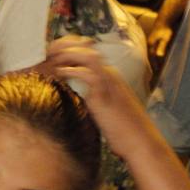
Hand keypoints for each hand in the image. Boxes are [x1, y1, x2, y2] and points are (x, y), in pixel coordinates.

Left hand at [38, 36, 150, 159]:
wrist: (142, 142)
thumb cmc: (124, 129)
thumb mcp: (105, 108)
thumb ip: (92, 97)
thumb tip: (77, 97)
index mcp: (109, 77)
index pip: (87, 52)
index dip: (68, 49)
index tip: (51, 55)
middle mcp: (110, 76)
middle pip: (87, 49)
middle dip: (65, 47)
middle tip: (47, 55)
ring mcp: (110, 84)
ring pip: (89, 56)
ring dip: (68, 54)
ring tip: (53, 60)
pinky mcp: (106, 96)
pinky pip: (90, 75)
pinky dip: (73, 71)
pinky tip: (61, 73)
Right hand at [146, 24, 173, 71]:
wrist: (164, 20)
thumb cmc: (166, 29)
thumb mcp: (166, 38)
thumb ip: (162, 46)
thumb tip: (159, 55)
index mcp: (151, 45)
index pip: (151, 58)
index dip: (153, 66)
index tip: (156, 73)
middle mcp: (149, 45)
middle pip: (149, 58)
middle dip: (151, 66)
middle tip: (153, 75)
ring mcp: (151, 44)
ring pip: (151, 56)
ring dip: (152, 62)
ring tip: (154, 71)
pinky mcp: (153, 43)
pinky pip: (153, 53)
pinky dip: (154, 58)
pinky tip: (157, 61)